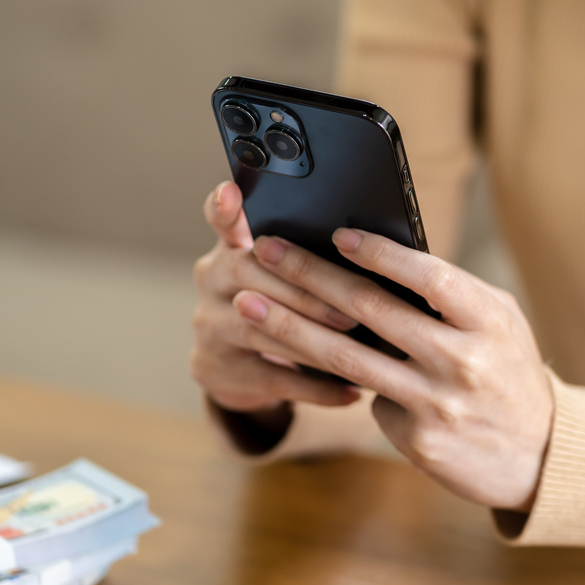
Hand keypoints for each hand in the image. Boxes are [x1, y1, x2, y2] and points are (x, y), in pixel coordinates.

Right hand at [190, 182, 361, 414]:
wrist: (237, 366)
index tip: (232, 192)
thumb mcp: (282, 275)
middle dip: (307, 293)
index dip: (225, 207)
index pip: (221, 219)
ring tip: (360, 351)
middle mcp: (211, 279)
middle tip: (353, 310)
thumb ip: (309, 257)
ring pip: (261, 329)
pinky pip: (273, 378)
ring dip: (315, 340)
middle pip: (251, 276)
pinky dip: (317, 388)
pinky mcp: (215, 368)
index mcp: (231, 247)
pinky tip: (352, 392)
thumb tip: (375, 249)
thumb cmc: (282, 304)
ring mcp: (208, 325)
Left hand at [235, 228, 553, 511]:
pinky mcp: (418, 442)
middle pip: (370, 312)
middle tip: (266, 252)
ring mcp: (437, 406)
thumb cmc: (511, 372)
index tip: (337, 235)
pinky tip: (311, 363)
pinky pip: (369, 401)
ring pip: (346, 359)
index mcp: (488, 321)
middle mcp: (462, 362)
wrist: (540, 455)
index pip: (427, 277)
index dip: (379, 254)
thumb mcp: (500, 323)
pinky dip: (341, 381)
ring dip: (289, 327)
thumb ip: (451, 295)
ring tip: (249, 304)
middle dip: (309, 276)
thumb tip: (380, 261)